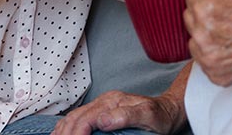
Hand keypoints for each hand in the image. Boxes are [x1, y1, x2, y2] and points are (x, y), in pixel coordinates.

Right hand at [52, 90, 183, 134]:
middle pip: (76, 117)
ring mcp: (103, 105)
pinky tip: (62, 133)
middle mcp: (105, 101)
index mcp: (113, 102)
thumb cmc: (161, 115)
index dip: (77, 134)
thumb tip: (102, 120)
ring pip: (74, 116)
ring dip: (62, 130)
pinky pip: (79, 116)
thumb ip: (126, 116)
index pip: (86, 119)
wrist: (169, 109)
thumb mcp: (149, 116)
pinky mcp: (102, 110)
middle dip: (65, 134)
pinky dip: (67, 126)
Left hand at [182, 0, 231, 86]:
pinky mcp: (212, 72)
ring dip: (204, 30)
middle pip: (189, 13)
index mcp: (205, 8)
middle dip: (204, 8)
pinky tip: (228, 44)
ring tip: (228, 28)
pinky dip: (211, 50)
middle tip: (228, 10)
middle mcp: (201, 34)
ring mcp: (205, 56)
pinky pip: (201, 56)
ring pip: (193, 35)